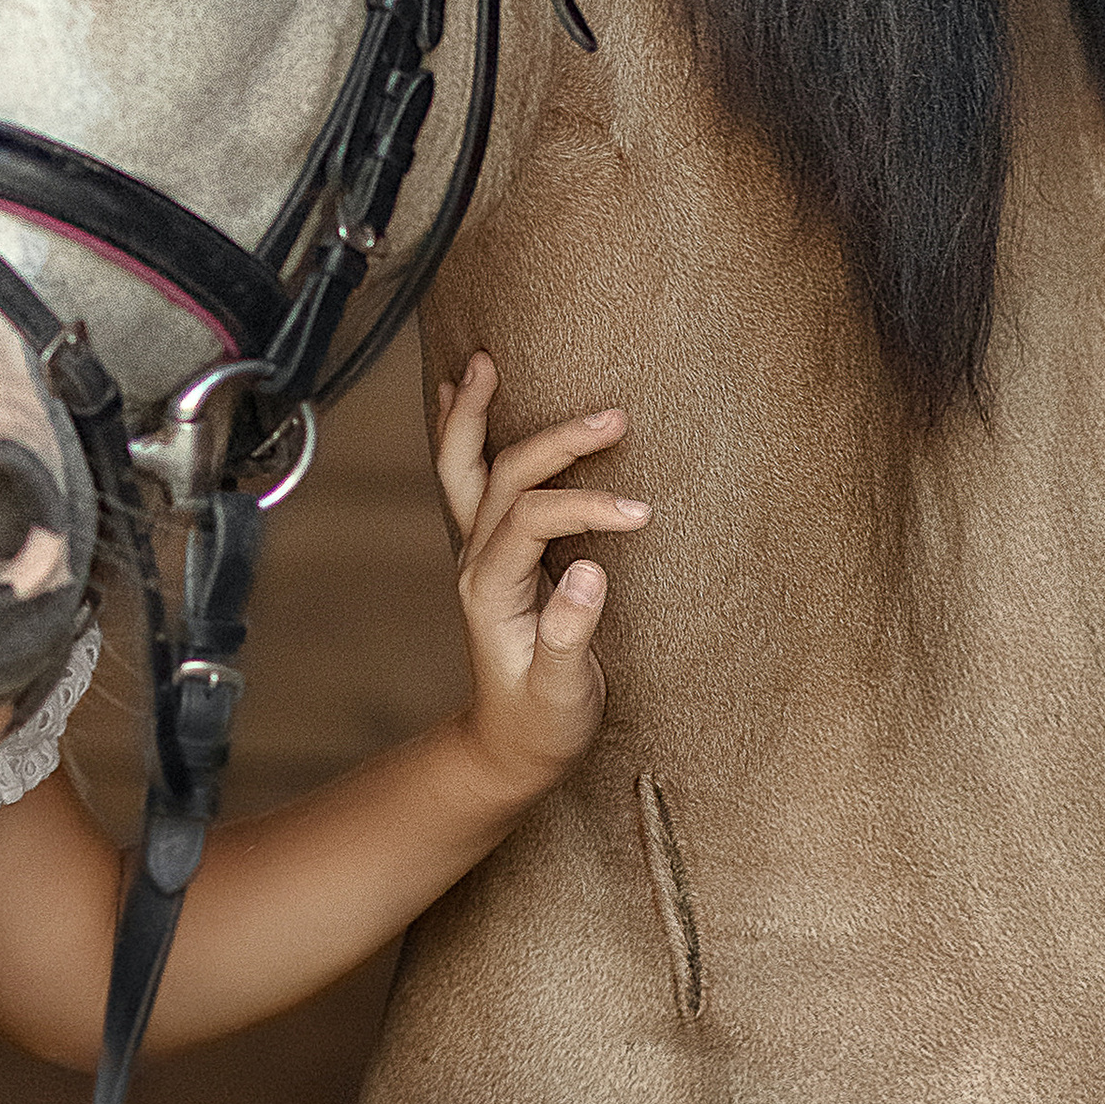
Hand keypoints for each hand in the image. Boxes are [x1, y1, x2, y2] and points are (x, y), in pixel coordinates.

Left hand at [435, 355, 648, 799]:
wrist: (511, 744)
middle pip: (501, 478)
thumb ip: (572, 638)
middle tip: (613, 416)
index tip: (640, 515)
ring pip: (463, 469)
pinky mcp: (493, 549)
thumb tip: (591, 573)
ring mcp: (478, 552)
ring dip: (472, 413)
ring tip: (482, 359)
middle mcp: (476, 563)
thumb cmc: (542, 721)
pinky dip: (464, 432)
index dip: (585, 508)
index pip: (532, 521)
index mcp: (493, 592)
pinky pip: (468, 479)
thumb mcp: (563, 693)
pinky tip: (464, 392)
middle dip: (554, 442)